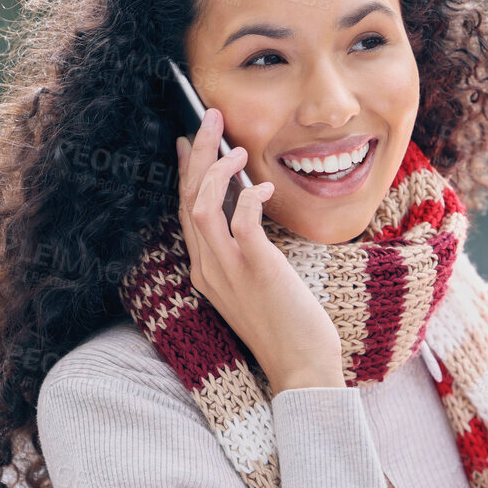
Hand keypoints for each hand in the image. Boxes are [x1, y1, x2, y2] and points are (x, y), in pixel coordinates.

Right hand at [175, 108, 342, 390]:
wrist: (302, 369)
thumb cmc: (288, 328)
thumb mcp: (257, 284)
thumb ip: (246, 250)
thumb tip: (248, 206)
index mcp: (205, 272)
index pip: (185, 212)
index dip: (187, 173)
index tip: (190, 142)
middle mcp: (208, 269)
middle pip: (187, 199)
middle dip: (197, 153)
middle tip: (210, 117)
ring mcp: (228, 271)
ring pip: (201, 205)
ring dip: (215, 169)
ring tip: (234, 145)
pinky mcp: (256, 269)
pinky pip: (241, 221)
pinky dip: (249, 197)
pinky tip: (264, 187)